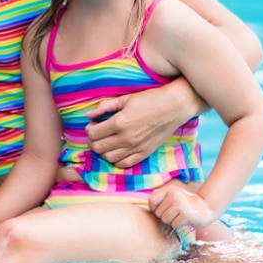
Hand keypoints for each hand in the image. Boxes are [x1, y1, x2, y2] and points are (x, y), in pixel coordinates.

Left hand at [86, 81, 201, 167]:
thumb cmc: (150, 100)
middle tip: (96, 134)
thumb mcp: (125, 98)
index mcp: (119, 122)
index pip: (93, 134)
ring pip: (109, 158)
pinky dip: (117, 160)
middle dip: (93, 141)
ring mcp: (136, 148)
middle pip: (98, 148)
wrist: (174, 106)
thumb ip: (105, 106)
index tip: (93, 125)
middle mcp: (126, 138)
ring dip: (103, 151)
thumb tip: (89, 115)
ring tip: (106, 142)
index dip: (89, 129)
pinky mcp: (145, 153)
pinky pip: (125, 164)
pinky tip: (117, 151)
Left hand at [147, 182, 217, 230]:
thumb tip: (150, 207)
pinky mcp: (186, 214)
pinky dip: (178, 225)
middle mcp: (174, 195)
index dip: (154, 208)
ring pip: (165, 219)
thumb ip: (161, 198)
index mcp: (169, 189)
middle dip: (165, 216)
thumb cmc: (186, 204)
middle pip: (158, 213)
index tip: (162, 210)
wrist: (207, 208)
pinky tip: (185, 220)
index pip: (152, 200)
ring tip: (180, 216)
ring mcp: (180, 204)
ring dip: (172, 221)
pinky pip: (174, 224)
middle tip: (176, 213)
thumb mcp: (174, 196)